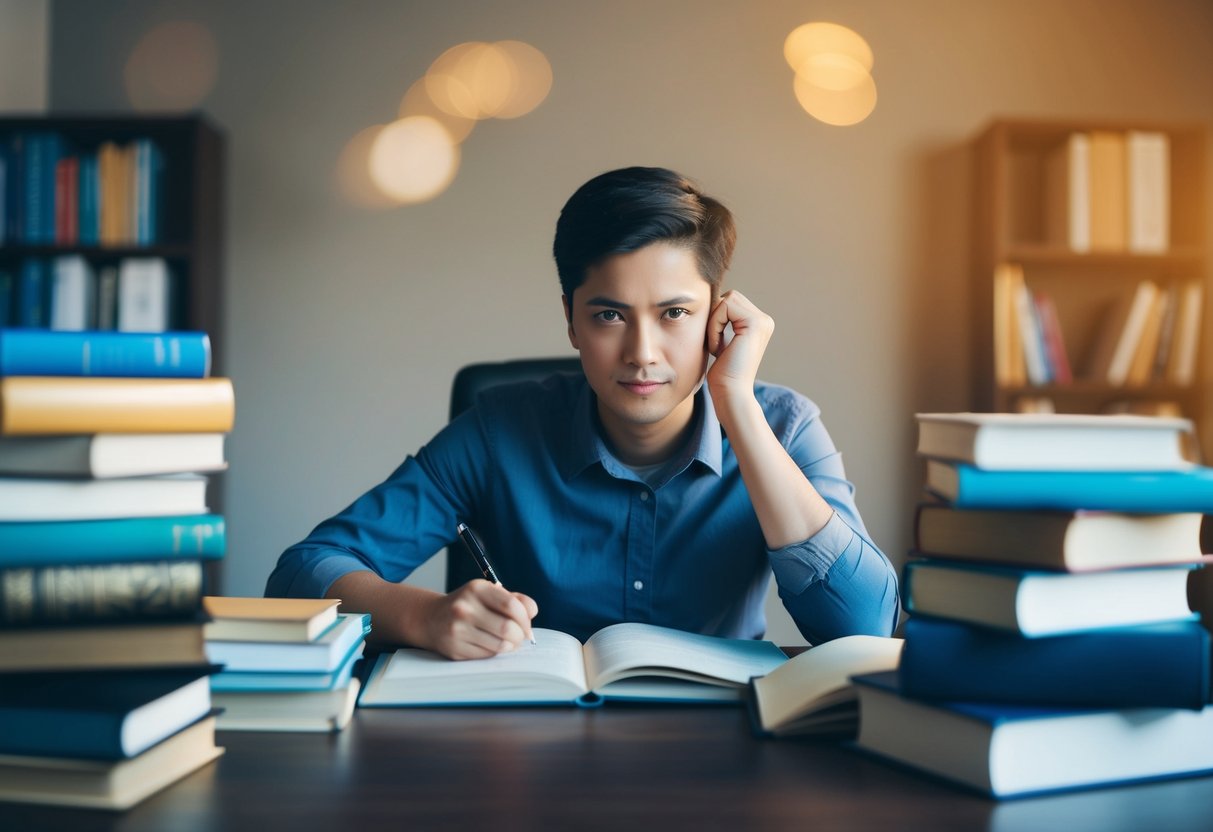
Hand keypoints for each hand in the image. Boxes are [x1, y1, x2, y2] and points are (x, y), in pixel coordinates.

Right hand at [419, 580, 537, 659]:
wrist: (431, 618)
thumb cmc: (469, 605)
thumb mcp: (489, 594)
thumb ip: (515, 600)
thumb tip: (532, 612)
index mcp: (476, 589)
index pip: (511, 605)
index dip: (525, 618)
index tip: (528, 625)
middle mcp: (464, 608)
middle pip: (508, 628)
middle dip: (520, 636)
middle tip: (521, 636)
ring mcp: (457, 630)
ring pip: (499, 646)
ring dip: (510, 646)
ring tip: (508, 641)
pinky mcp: (454, 649)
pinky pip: (487, 656)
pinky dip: (495, 653)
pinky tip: (490, 645)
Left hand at [706, 289, 773, 403]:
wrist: (730, 393)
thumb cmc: (722, 374)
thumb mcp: (721, 340)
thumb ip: (721, 320)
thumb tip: (708, 299)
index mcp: (758, 324)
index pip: (729, 301)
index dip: (714, 318)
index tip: (716, 343)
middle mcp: (764, 320)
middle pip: (728, 297)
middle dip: (714, 318)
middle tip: (715, 344)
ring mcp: (763, 321)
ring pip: (726, 300)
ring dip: (713, 323)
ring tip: (717, 346)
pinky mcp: (755, 323)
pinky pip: (724, 307)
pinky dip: (714, 326)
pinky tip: (718, 348)